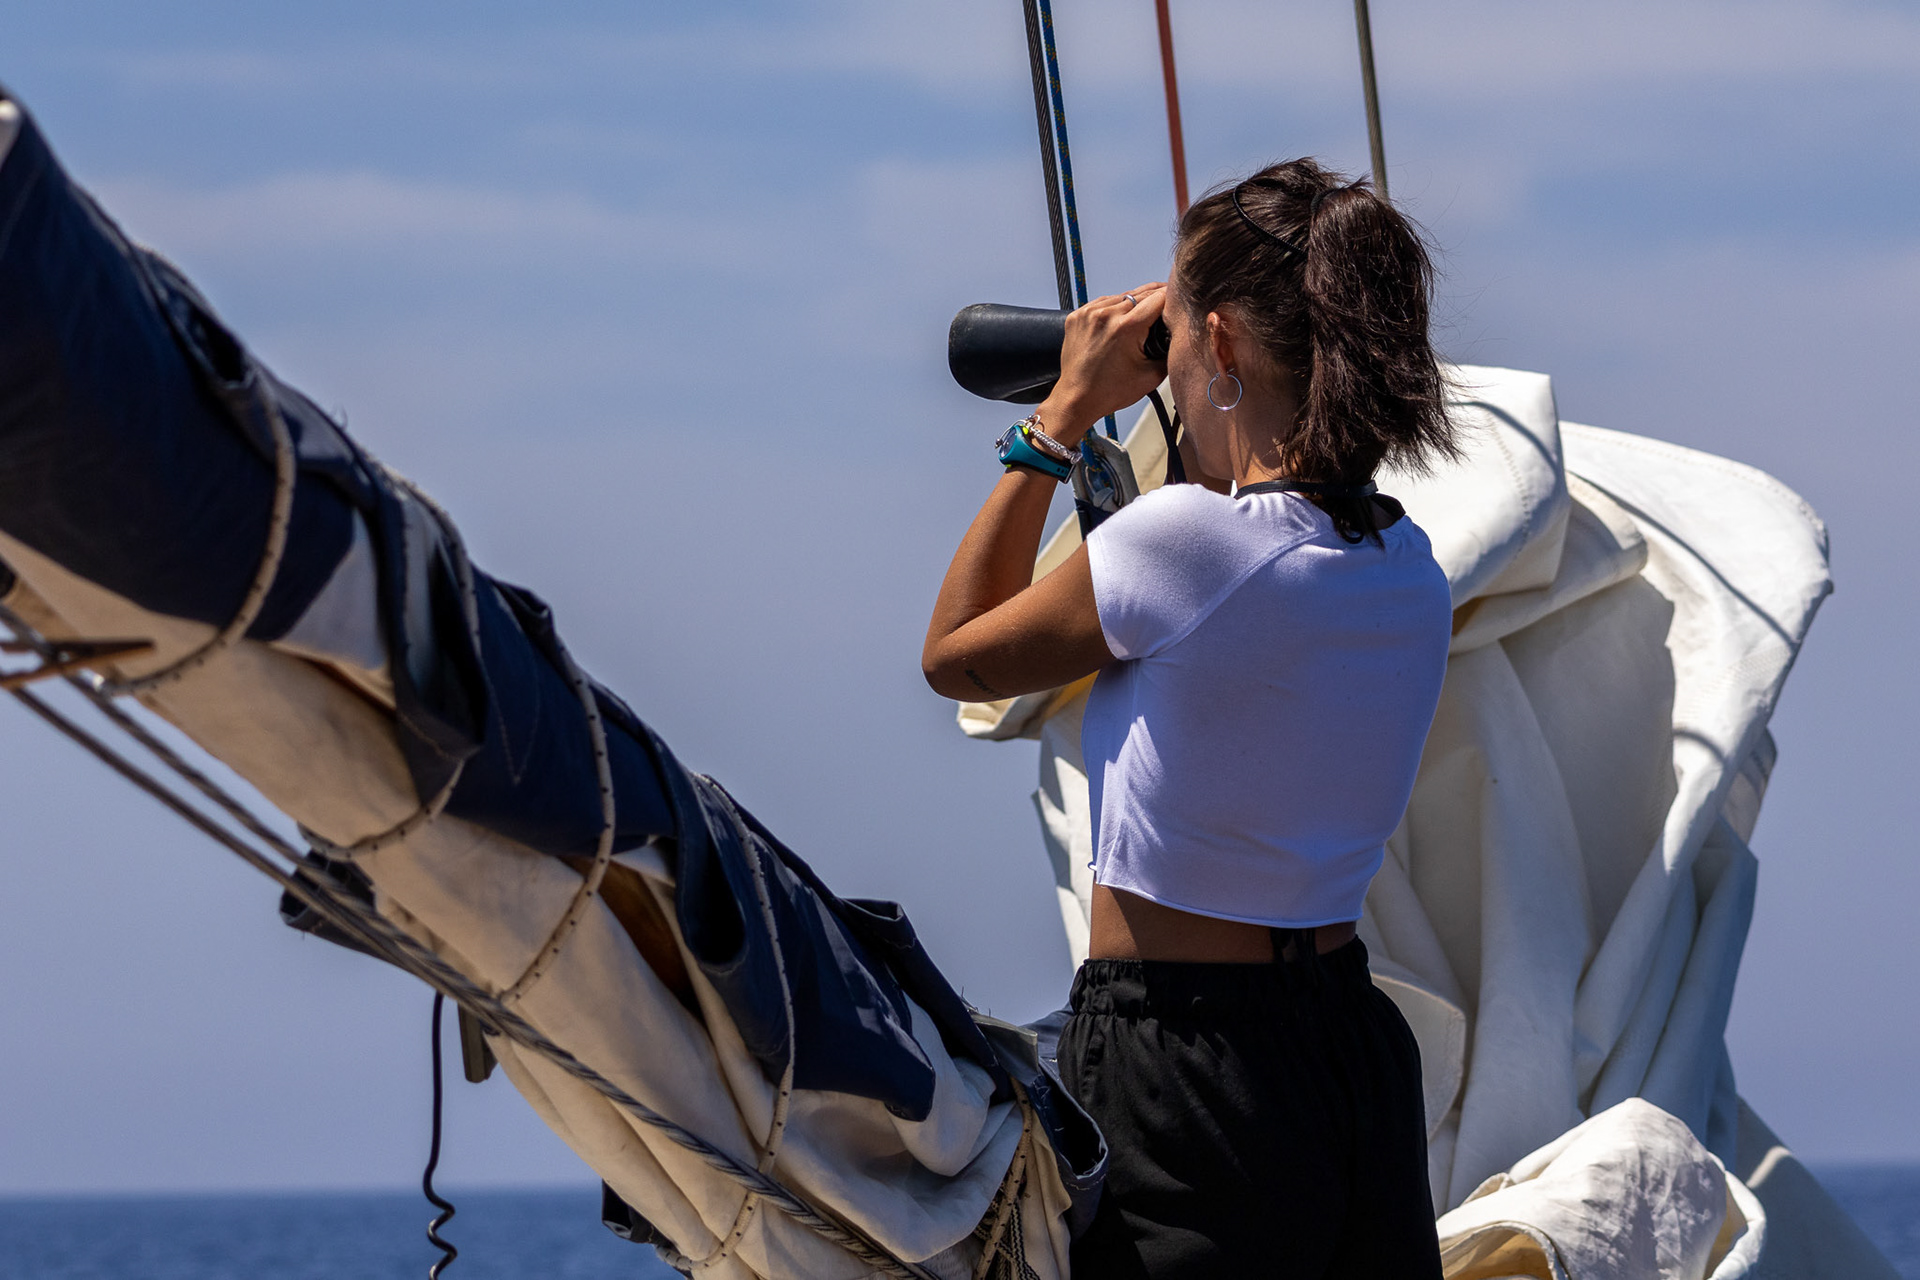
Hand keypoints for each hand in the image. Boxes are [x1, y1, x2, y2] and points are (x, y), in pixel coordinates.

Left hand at [1038, 282, 1167, 444]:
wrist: (1076, 399)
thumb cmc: (1111, 392)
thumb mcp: (1152, 375)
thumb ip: (1170, 350)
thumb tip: (1180, 333)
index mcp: (1126, 327)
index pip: (1160, 297)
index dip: (1173, 299)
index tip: (1179, 304)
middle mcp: (1105, 315)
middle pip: (1142, 293)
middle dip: (1157, 300)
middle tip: (1166, 309)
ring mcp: (1088, 313)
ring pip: (1123, 296)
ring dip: (1135, 304)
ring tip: (1141, 320)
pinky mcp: (1077, 316)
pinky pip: (1103, 303)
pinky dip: (1114, 309)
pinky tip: (1119, 323)